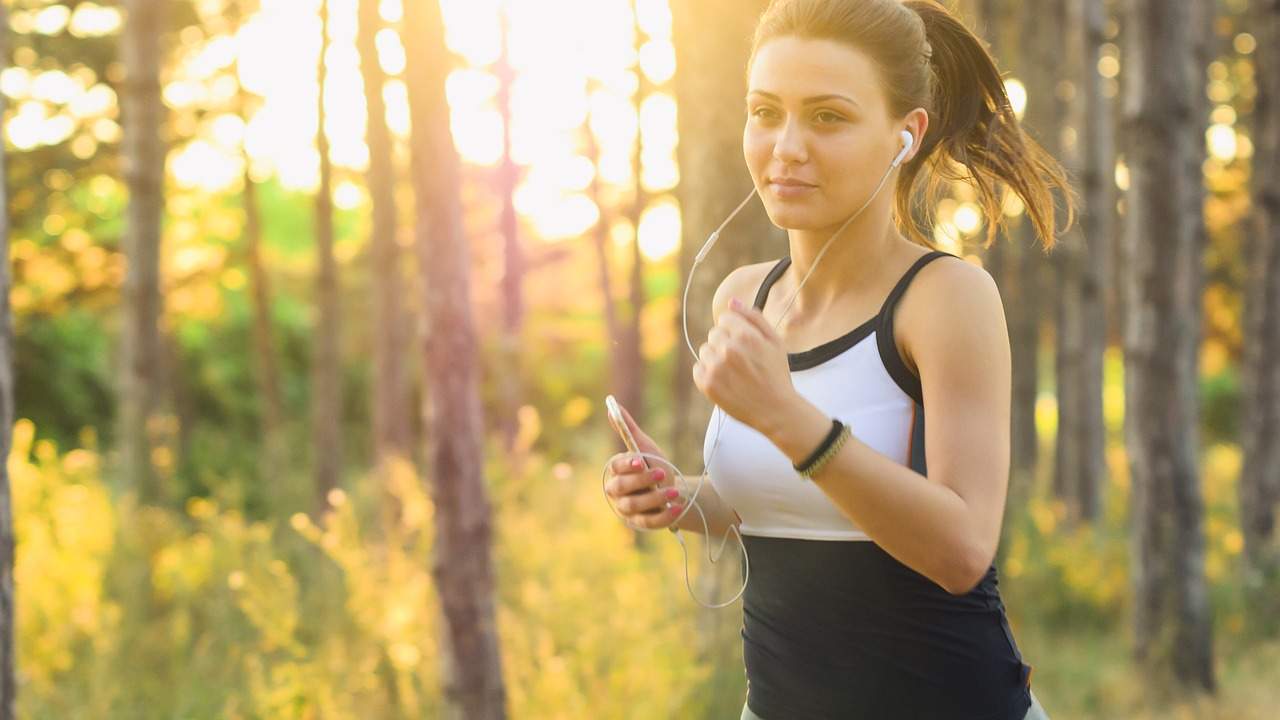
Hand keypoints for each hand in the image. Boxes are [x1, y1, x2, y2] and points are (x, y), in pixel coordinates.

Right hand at [602, 402, 684, 529]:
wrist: (674, 491)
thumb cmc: (655, 466)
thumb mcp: (645, 447)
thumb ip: (628, 430)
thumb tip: (612, 405)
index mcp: (617, 472)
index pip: (616, 468)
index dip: (627, 465)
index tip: (641, 460)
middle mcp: (617, 492)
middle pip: (621, 488)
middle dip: (641, 481)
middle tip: (662, 473)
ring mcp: (628, 510)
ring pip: (635, 506)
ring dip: (655, 498)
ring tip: (674, 491)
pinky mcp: (641, 524)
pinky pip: (649, 522)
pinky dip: (664, 515)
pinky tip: (677, 507)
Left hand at [692, 296, 797, 434]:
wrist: (776, 410)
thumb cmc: (776, 374)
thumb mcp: (775, 341)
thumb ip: (753, 317)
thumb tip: (731, 301)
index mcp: (745, 335)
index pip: (724, 319)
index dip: (735, 330)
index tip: (745, 344)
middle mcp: (728, 349)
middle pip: (714, 334)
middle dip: (725, 344)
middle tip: (742, 361)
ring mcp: (716, 367)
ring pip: (705, 350)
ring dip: (715, 358)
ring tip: (734, 372)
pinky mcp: (707, 384)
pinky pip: (698, 368)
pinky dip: (708, 374)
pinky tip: (725, 381)